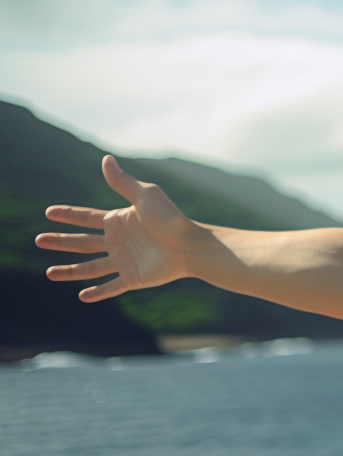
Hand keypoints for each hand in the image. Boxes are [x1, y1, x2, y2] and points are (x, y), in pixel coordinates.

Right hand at [35, 155, 200, 301]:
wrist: (190, 245)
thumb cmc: (170, 218)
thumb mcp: (144, 197)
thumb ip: (122, 182)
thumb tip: (105, 158)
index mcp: (119, 221)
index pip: (86, 218)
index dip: (68, 215)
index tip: (49, 212)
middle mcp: (118, 241)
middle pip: (82, 243)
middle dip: (60, 242)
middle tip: (38, 240)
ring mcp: (125, 261)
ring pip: (90, 267)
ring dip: (70, 271)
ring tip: (49, 273)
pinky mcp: (133, 278)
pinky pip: (111, 287)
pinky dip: (98, 293)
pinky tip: (82, 296)